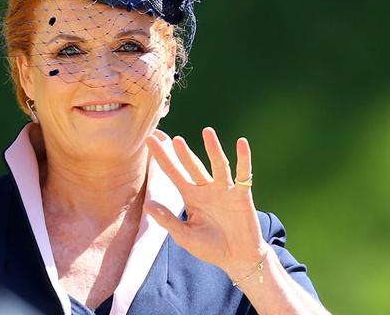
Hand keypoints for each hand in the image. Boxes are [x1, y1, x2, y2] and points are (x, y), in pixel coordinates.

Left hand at [144, 127, 267, 279]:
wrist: (237, 258)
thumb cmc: (209, 247)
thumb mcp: (185, 236)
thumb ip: (168, 220)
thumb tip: (146, 205)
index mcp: (190, 196)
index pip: (172, 173)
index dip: (161, 157)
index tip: (149, 140)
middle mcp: (205, 188)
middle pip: (192, 166)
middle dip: (183, 153)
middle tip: (173, 138)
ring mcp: (224, 189)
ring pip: (218, 165)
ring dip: (213, 149)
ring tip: (207, 131)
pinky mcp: (242, 195)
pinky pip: (243, 174)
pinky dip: (243, 159)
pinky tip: (241, 143)